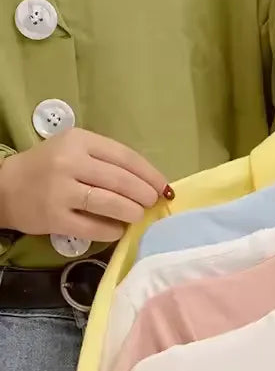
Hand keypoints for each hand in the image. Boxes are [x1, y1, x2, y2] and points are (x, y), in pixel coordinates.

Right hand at [0, 129, 168, 242]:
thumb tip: (149, 180)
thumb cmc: (49, 166)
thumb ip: (107, 159)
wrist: (4, 187)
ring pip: (108, 202)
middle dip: (144, 193)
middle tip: (153, 202)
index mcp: (80, 141)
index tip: (163, 186)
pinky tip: (118, 230)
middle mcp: (69, 163)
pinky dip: (110, 230)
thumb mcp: (76, 149)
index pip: (125, 156)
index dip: (149, 173)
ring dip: (131, 211)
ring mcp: (60, 191)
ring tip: (139, 215)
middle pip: (120, 180)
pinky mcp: (53, 217)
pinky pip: (90, 226)